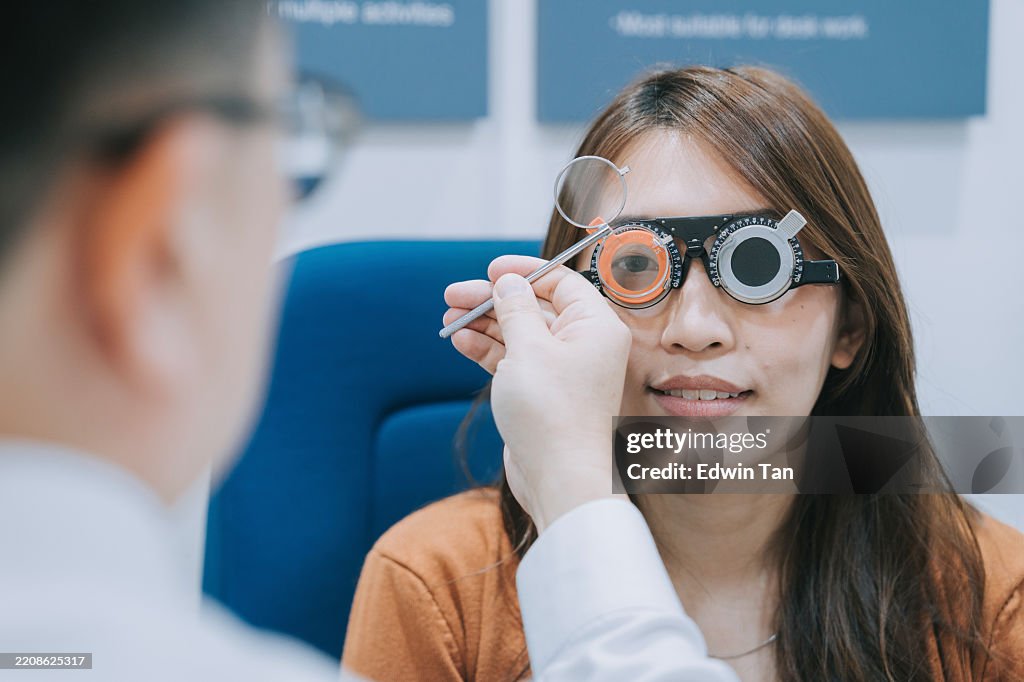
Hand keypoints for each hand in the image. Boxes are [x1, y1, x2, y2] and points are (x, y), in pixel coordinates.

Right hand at [443, 256, 631, 532]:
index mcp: (594, 326)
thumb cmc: (553, 413)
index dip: (524, 272)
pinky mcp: (542, 393)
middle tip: (454, 294)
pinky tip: (461, 341)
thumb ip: (515, 309)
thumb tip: (508, 282)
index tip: (490, 270)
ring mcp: (562, 370)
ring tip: (449, 318)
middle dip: (493, 299)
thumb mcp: (528, 349)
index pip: (560, 282)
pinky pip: (514, 361)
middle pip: (534, 307)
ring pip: (520, 334)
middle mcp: (583, 344)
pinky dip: (488, 350)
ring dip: (485, 324)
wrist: (560, 479)